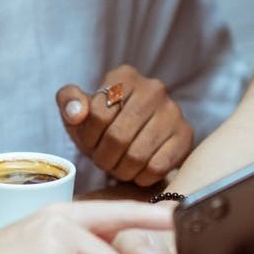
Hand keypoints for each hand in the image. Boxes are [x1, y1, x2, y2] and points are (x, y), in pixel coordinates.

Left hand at [57, 64, 192, 184]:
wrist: (137, 138)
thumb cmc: (103, 123)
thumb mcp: (78, 108)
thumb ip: (68, 101)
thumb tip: (76, 112)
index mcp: (124, 76)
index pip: (97, 114)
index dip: (87, 137)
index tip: (89, 143)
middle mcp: (153, 88)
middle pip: (117, 137)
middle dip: (103, 157)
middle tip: (102, 161)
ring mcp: (173, 111)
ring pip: (137, 155)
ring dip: (120, 170)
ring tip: (117, 166)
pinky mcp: (186, 135)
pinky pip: (157, 167)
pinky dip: (141, 177)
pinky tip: (136, 170)